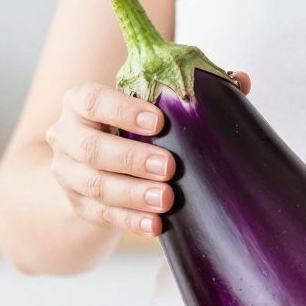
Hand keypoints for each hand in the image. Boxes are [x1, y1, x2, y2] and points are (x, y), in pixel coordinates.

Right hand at [44, 74, 248, 236]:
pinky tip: (156, 225)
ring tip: (166, 199)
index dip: (122, 110)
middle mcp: (66, 135)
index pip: (92, 100)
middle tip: (169, 167)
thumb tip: (240, 80)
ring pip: (95, 186)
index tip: (159, 121)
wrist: (94, 167)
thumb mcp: (150, 106)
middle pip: (90, 147)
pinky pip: (102, 216)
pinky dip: (131, 221)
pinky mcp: (78, 205)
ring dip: (132, 194)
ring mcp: (68, 174)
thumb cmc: (132, 127)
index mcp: (80, 102)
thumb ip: (191, 90)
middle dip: (131, 158)